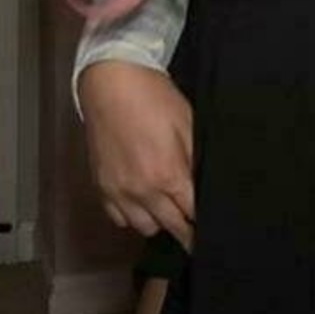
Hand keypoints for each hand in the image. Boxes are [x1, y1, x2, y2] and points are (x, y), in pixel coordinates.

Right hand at [78, 61, 194, 250]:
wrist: (111, 83)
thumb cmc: (153, 97)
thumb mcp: (188, 124)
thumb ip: (196, 161)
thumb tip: (205, 186)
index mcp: (168, 175)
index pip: (192, 215)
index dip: (204, 222)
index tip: (212, 227)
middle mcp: (142, 190)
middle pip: (171, 227)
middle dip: (186, 230)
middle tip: (196, 229)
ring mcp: (118, 191)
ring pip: (144, 227)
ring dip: (159, 222)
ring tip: (168, 210)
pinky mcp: (101, 186)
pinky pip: (119, 218)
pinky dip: (132, 216)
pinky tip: (142, 203)